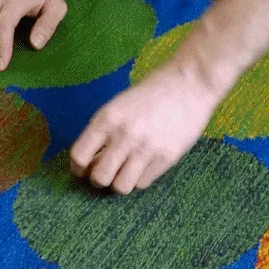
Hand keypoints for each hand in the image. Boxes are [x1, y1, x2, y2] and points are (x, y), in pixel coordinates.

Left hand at [69, 61, 222, 194]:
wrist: (190, 82)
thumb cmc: (152, 91)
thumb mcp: (119, 105)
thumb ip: (104, 131)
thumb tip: (92, 160)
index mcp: (107, 118)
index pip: (79, 156)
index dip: (78, 168)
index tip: (84, 169)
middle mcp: (124, 135)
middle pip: (99, 178)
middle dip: (99, 179)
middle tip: (107, 172)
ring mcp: (146, 148)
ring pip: (121, 187)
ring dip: (120, 182)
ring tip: (126, 172)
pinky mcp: (167, 157)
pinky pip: (143, 183)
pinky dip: (140, 178)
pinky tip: (145, 165)